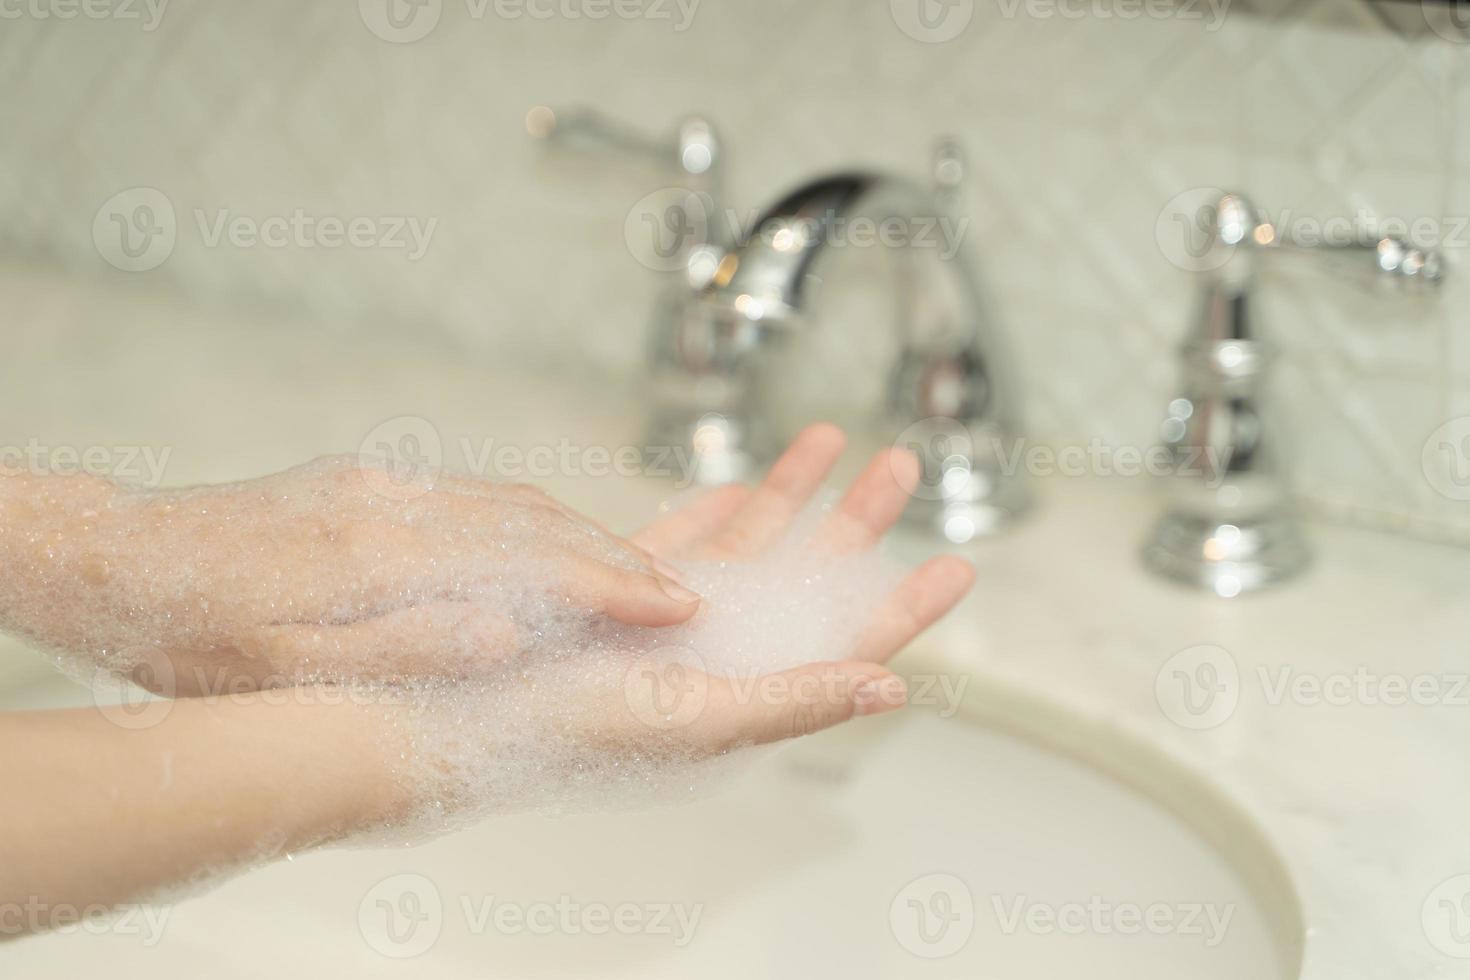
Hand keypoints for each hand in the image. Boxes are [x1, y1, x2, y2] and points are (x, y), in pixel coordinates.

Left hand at [0, 456, 702, 695]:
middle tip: (681, 592)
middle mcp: (397, 503)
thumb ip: (409, 649)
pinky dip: (534, 518)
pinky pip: (475, 492)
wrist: (123, 558)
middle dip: (618, 557)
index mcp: (386, 555)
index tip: (678, 606)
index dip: (615, 587)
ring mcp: (384, 483)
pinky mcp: (368, 479)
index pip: (535, 565)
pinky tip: (550, 537)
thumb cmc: (196, 632)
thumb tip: (511, 637)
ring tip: (635, 569)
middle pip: (538, 522)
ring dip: (583, 533)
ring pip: (512, 500)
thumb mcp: (293, 670)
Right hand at [606, 423, 975, 751]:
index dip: (903, 607)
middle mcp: (721, 647)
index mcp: (750, 685)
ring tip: (829, 438)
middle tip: (901, 467)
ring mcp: (672, 615)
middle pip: (810, 578)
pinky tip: (736, 489)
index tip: (957, 566)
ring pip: (751, 543)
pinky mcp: (624, 587)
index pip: (847, 642)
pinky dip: (711, 512)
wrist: (471, 704)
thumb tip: (889, 683)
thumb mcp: (699, 718)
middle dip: (856, 520)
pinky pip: (680, 541)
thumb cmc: (575, 730)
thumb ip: (795, 699)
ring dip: (792, 492)